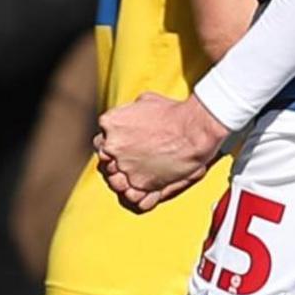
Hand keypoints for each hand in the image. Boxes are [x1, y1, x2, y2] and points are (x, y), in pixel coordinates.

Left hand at [96, 91, 228, 211]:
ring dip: (124, 179)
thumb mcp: (146, 100)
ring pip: (114, 179)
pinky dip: (137, 193)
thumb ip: (130, 111)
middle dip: (117, 160)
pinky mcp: (139, 183)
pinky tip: (145, 187)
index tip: (124, 146)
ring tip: (139, 174)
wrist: (193, 130)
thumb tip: (130, 114)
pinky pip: (130, 194)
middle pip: (105, 159)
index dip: (114, 143)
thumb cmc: (174, 113)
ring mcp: (124, 166)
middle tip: (134, 159)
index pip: (101, 139)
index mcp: (110, 123)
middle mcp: (112, 145)